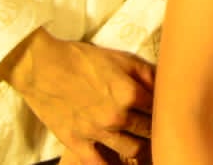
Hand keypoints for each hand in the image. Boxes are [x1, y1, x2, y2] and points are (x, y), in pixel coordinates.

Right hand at [0, 28, 154, 164]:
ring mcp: (97, 132)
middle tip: (158, 128)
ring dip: (140, 147)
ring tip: (141, 142)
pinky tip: (120, 162)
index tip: (169, 112)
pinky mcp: (77, 143)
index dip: (167, 111)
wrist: (43, 66)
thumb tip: (169, 87)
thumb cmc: (83, 59)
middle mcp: (117, 116)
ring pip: (132, 150)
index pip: (162, 110)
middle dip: (156, 129)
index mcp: (131, 93)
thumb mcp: (122, 59)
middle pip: (150, 132)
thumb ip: (149, 74)